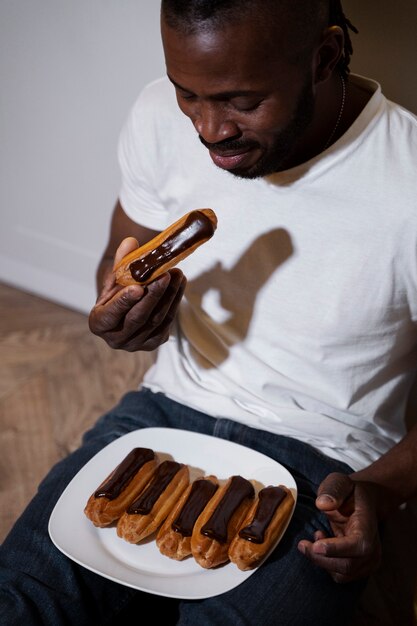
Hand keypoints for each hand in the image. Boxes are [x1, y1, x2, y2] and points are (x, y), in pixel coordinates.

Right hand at [89, 237, 186, 351]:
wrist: (127, 306)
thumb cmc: (117, 290)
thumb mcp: (115, 276)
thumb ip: (121, 260)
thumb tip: (130, 242)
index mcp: (99, 324)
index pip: (110, 314)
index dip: (123, 301)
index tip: (137, 287)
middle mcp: (116, 340)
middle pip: (138, 318)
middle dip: (154, 296)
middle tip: (165, 275)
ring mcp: (136, 344)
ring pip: (156, 320)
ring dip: (169, 296)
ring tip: (178, 274)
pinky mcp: (153, 343)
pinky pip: (167, 323)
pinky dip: (174, 302)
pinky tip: (179, 284)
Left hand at [298, 472, 381, 582]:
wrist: (363, 503)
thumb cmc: (349, 492)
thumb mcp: (339, 482)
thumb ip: (332, 490)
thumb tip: (323, 504)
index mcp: (368, 526)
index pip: (358, 545)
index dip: (337, 549)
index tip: (316, 544)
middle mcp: (373, 548)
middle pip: (347, 565)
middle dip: (320, 558)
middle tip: (302, 544)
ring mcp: (368, 561)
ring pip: (342, 574)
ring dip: (322, 561)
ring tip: (316, 537)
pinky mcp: (360, 568)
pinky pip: (340, 575)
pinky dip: (326, 565)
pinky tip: (321, 546)